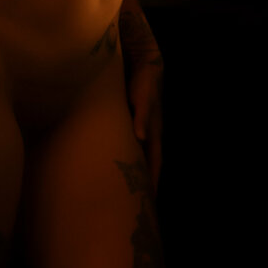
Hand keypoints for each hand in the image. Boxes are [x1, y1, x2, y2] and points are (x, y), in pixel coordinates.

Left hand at [125, 55, 163, 195]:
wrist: (143, 64)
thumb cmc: (144, 83)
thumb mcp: (143, 99)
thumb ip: (142, 116)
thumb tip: (141, 137)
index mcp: (154, 133)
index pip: (155, 163)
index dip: (153, 181)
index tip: (149, 201)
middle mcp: (148, 134)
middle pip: (146, 163)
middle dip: (143, 182)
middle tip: (133, 203)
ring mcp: (140, 129)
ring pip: (137, 155)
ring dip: (133, 170)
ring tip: (122, 188)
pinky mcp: (130, 122)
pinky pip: (128, 144)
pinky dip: (125, 155)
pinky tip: (113, 161)